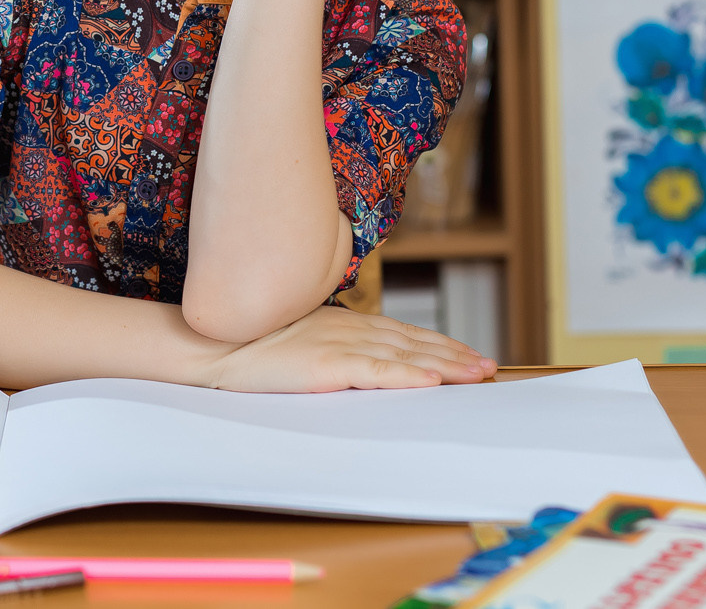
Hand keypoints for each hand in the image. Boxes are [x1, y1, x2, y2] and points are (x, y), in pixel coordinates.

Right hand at [204, 304, 497, 392]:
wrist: (217, 348)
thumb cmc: (254, 348)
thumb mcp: (303, 341)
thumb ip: (334, 347)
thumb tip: (361, 362)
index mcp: (344, 324)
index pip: (403, 334)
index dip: (438, 344)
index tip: (467, 354)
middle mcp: (349, 329)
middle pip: (414, 341)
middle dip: (454, 354)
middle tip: (488, 366)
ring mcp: (341, 345)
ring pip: (406, 354)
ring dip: (446, 364)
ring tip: (477, 373)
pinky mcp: (329, 365)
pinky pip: (379, 372)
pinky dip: (410, 374)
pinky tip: (434, 380)